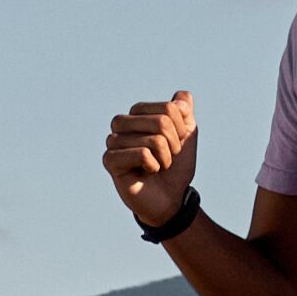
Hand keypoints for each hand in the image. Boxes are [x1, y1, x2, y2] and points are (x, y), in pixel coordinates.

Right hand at [102, 88, 199, 227]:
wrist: (170, 199)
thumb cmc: (175, 168)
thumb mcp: (187, 136)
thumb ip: (185, 113)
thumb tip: (182, 96)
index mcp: (137, 113)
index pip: (168, 108)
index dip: (181, 128)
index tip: (176, 144)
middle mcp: (121, 124)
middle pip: (161, 121)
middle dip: (174, 143)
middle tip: (168, 157)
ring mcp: (113, 141)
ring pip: (153, 140)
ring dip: (165, 157)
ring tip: (157, 166)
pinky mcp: (110, 160)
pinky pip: (141, 154)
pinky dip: (153, 166)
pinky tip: (146, 173)